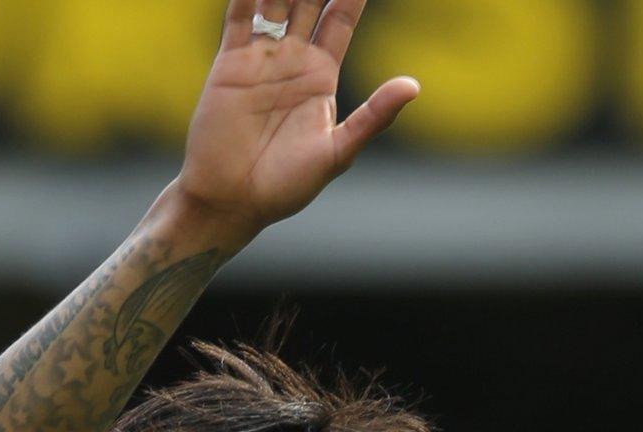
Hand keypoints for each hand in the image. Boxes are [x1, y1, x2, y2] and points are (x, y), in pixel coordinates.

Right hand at [171, 0, 419, 241]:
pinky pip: (238, 18)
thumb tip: (413, 86)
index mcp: (321, 76)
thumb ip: (373, 117)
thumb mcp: (338, 153)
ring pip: (275, 1)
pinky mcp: (229, 64)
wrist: (231, 200)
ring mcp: (260, 58)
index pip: (341, 18)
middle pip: (310, 0)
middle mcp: (292, 60)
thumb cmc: (287, 186)